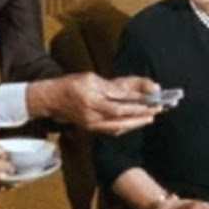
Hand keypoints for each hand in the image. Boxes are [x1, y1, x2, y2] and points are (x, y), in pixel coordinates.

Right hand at [28, 73, 165, 133]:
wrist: (51, 99)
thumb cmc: (70, 85)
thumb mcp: (90, 79)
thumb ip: (110, 86)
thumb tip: (129, 91)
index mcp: (92, 101)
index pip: (120, 105)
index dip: (138, 104)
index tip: (152, 101)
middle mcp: (93, 116)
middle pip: (122, 118)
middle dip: (141, 115)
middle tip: (157, 111)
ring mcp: (92, 125)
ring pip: (119, 127)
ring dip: (136, 123)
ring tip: (151, 117)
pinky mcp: (91, 128)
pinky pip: (111, 130)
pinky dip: (125, 127)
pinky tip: (135, 123)